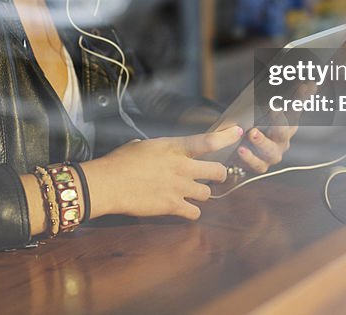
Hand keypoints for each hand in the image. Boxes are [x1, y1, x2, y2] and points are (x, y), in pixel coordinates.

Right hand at [81, 126, 241, 220]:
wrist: (108, 184)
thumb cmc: (120, 161)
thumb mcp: (143, 145)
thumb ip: (161, 149)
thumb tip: (164, 153)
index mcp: (174, 147)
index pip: (208, 140)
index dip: (227, 137)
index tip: (237, 132)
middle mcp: (181, 167)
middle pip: (217, 171)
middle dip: (219, 173)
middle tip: (214, 174)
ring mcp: (178, 188)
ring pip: (208, 193)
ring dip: (202, 192)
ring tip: (192, 192)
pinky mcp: (172, 207)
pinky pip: (195, 212)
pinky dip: (192, 211)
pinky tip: (184, 208)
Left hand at [230, 82, 311, 174]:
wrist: (245, 153)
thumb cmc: (261, 128)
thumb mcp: (269, 110)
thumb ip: (285, 98)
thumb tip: (310, 83)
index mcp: (288, 125)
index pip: (296, 109)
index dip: (300, 99)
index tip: (304, 86)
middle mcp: (283, 140)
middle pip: (285, 131)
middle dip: (281, 121)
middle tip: (274, 109)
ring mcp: (273, 154)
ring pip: (271, 150)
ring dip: (262, 141)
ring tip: (252, 133)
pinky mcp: (260, 166)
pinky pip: (257, 164)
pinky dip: (249, 157)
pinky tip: (242, 149)